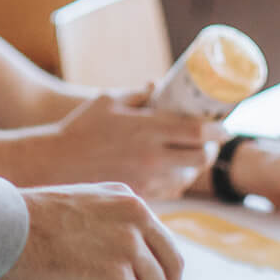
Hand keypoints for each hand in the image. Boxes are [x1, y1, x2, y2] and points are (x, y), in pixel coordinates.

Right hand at [0, 184, 183, 279]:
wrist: (1, 228)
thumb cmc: (26, 227)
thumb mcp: (81, 217)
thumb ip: (108, 242)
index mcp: (127, 200)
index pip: (162, 244)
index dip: (156, 278)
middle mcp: (136, 218)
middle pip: (172, 270)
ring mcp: (129, 247)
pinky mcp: (117, 276)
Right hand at [16, 93, 213, 199]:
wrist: (56, 163)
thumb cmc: (80, 128)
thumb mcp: (107, 101)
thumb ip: (137, 94)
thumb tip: (157, 85)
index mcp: (148, 129)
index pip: (198, 132)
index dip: (217, 130)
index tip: (224, 126)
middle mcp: (153, 156)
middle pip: (201, 158)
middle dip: (211, 150)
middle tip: (209, 142)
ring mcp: (148, 178)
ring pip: (188, 177)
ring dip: (194, 166)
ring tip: (190, 156)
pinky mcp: (140, 194)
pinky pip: (171, 190)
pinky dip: (177, 180)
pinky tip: (170, 171)